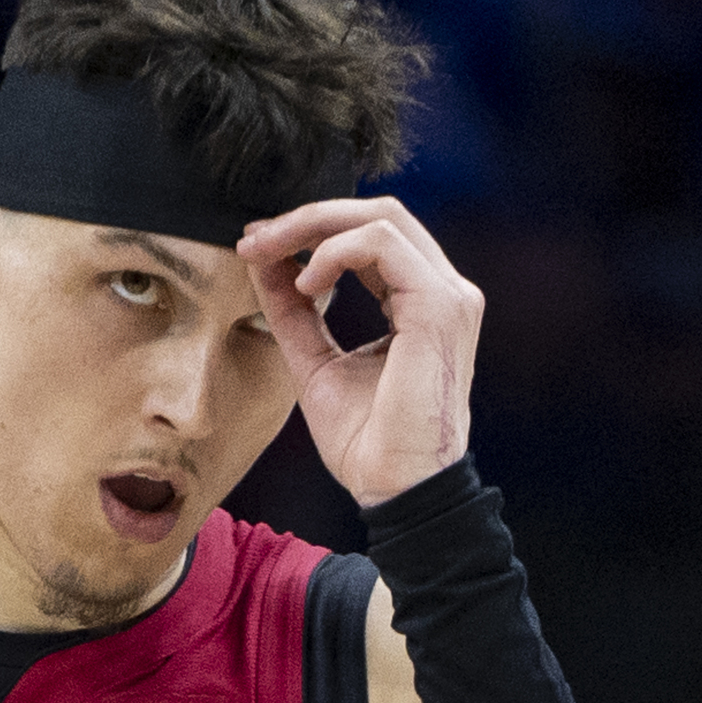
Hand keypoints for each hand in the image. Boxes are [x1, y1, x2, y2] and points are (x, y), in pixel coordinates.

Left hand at [238, 198, 482, 507]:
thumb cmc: (366, 443)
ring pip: (380, 216)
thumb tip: (262, 262)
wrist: (396, 489)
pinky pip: (381, 243)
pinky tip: (303, 282)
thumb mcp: (314, 363)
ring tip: (267, 253)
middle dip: (307, 218)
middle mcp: (442, 290)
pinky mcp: (440, 305)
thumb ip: (294, 312)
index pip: (370, 238)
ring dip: (313, 226)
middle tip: (253, 237)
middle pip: (376, 213)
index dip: (311, 231)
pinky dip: (334, 251)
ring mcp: (448, 294)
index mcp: (420, 301)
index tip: (258, 245)